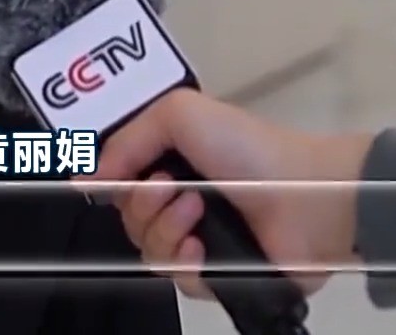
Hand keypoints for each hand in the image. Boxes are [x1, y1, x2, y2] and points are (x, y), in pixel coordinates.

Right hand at [79, 88, 373, 299]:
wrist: (307, 197)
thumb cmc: (249, 149)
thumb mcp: (180, 113)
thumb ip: (126, 140)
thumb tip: (89, 180)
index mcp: (172, 162)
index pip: (119, 182)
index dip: (112, 183)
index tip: (120, 177)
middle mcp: (180, 201)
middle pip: (128, 219)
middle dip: (142, 204)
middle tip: (172, 187)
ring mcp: (199, 240)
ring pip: (147, 251)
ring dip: (164, 230)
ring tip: (196, 212)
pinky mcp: (217, 276)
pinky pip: (177, 281)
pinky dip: (185, 263)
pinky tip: (203, 247)